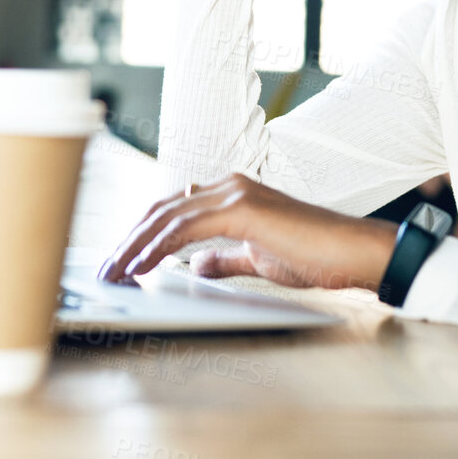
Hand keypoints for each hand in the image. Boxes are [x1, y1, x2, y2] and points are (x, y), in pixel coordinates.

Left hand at [97, 173, 398, 291]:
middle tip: (105, 268)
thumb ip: (225, 258)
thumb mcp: (258, 259)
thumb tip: (194, 265)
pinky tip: (142, 265)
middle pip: (163, 210)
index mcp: (233, 194)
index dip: (143, 234)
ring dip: (136, 246)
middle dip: (129, 240)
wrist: (352, 253)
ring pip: (168, 217)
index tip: (121, 260)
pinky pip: (187, 228)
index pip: (174, 211)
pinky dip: (159, 247)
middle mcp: (230, 186)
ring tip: (114, 272)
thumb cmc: (315, 256)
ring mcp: (236, 194)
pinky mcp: (243, 210)